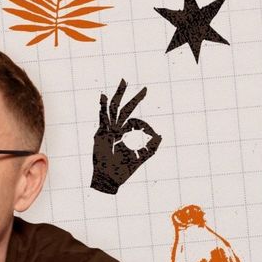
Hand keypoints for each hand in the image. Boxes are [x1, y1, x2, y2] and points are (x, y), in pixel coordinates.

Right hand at [91, 79, 160, 194]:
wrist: (109, 180)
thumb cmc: (122, 171)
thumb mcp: (140, 157)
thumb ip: (151, 148)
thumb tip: (161, 135)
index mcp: (123, 134)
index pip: (135, 122)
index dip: (146, 126)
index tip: (153, 133)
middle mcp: (114, 130)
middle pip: (125, 110)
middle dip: (134, 99)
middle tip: (146, 89)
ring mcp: (107, 131)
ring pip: (114, 109)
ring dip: (119, 95)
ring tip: (124, 81)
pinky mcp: (100, 135)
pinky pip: (102, 118)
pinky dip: (103, 107)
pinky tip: (104, 97)